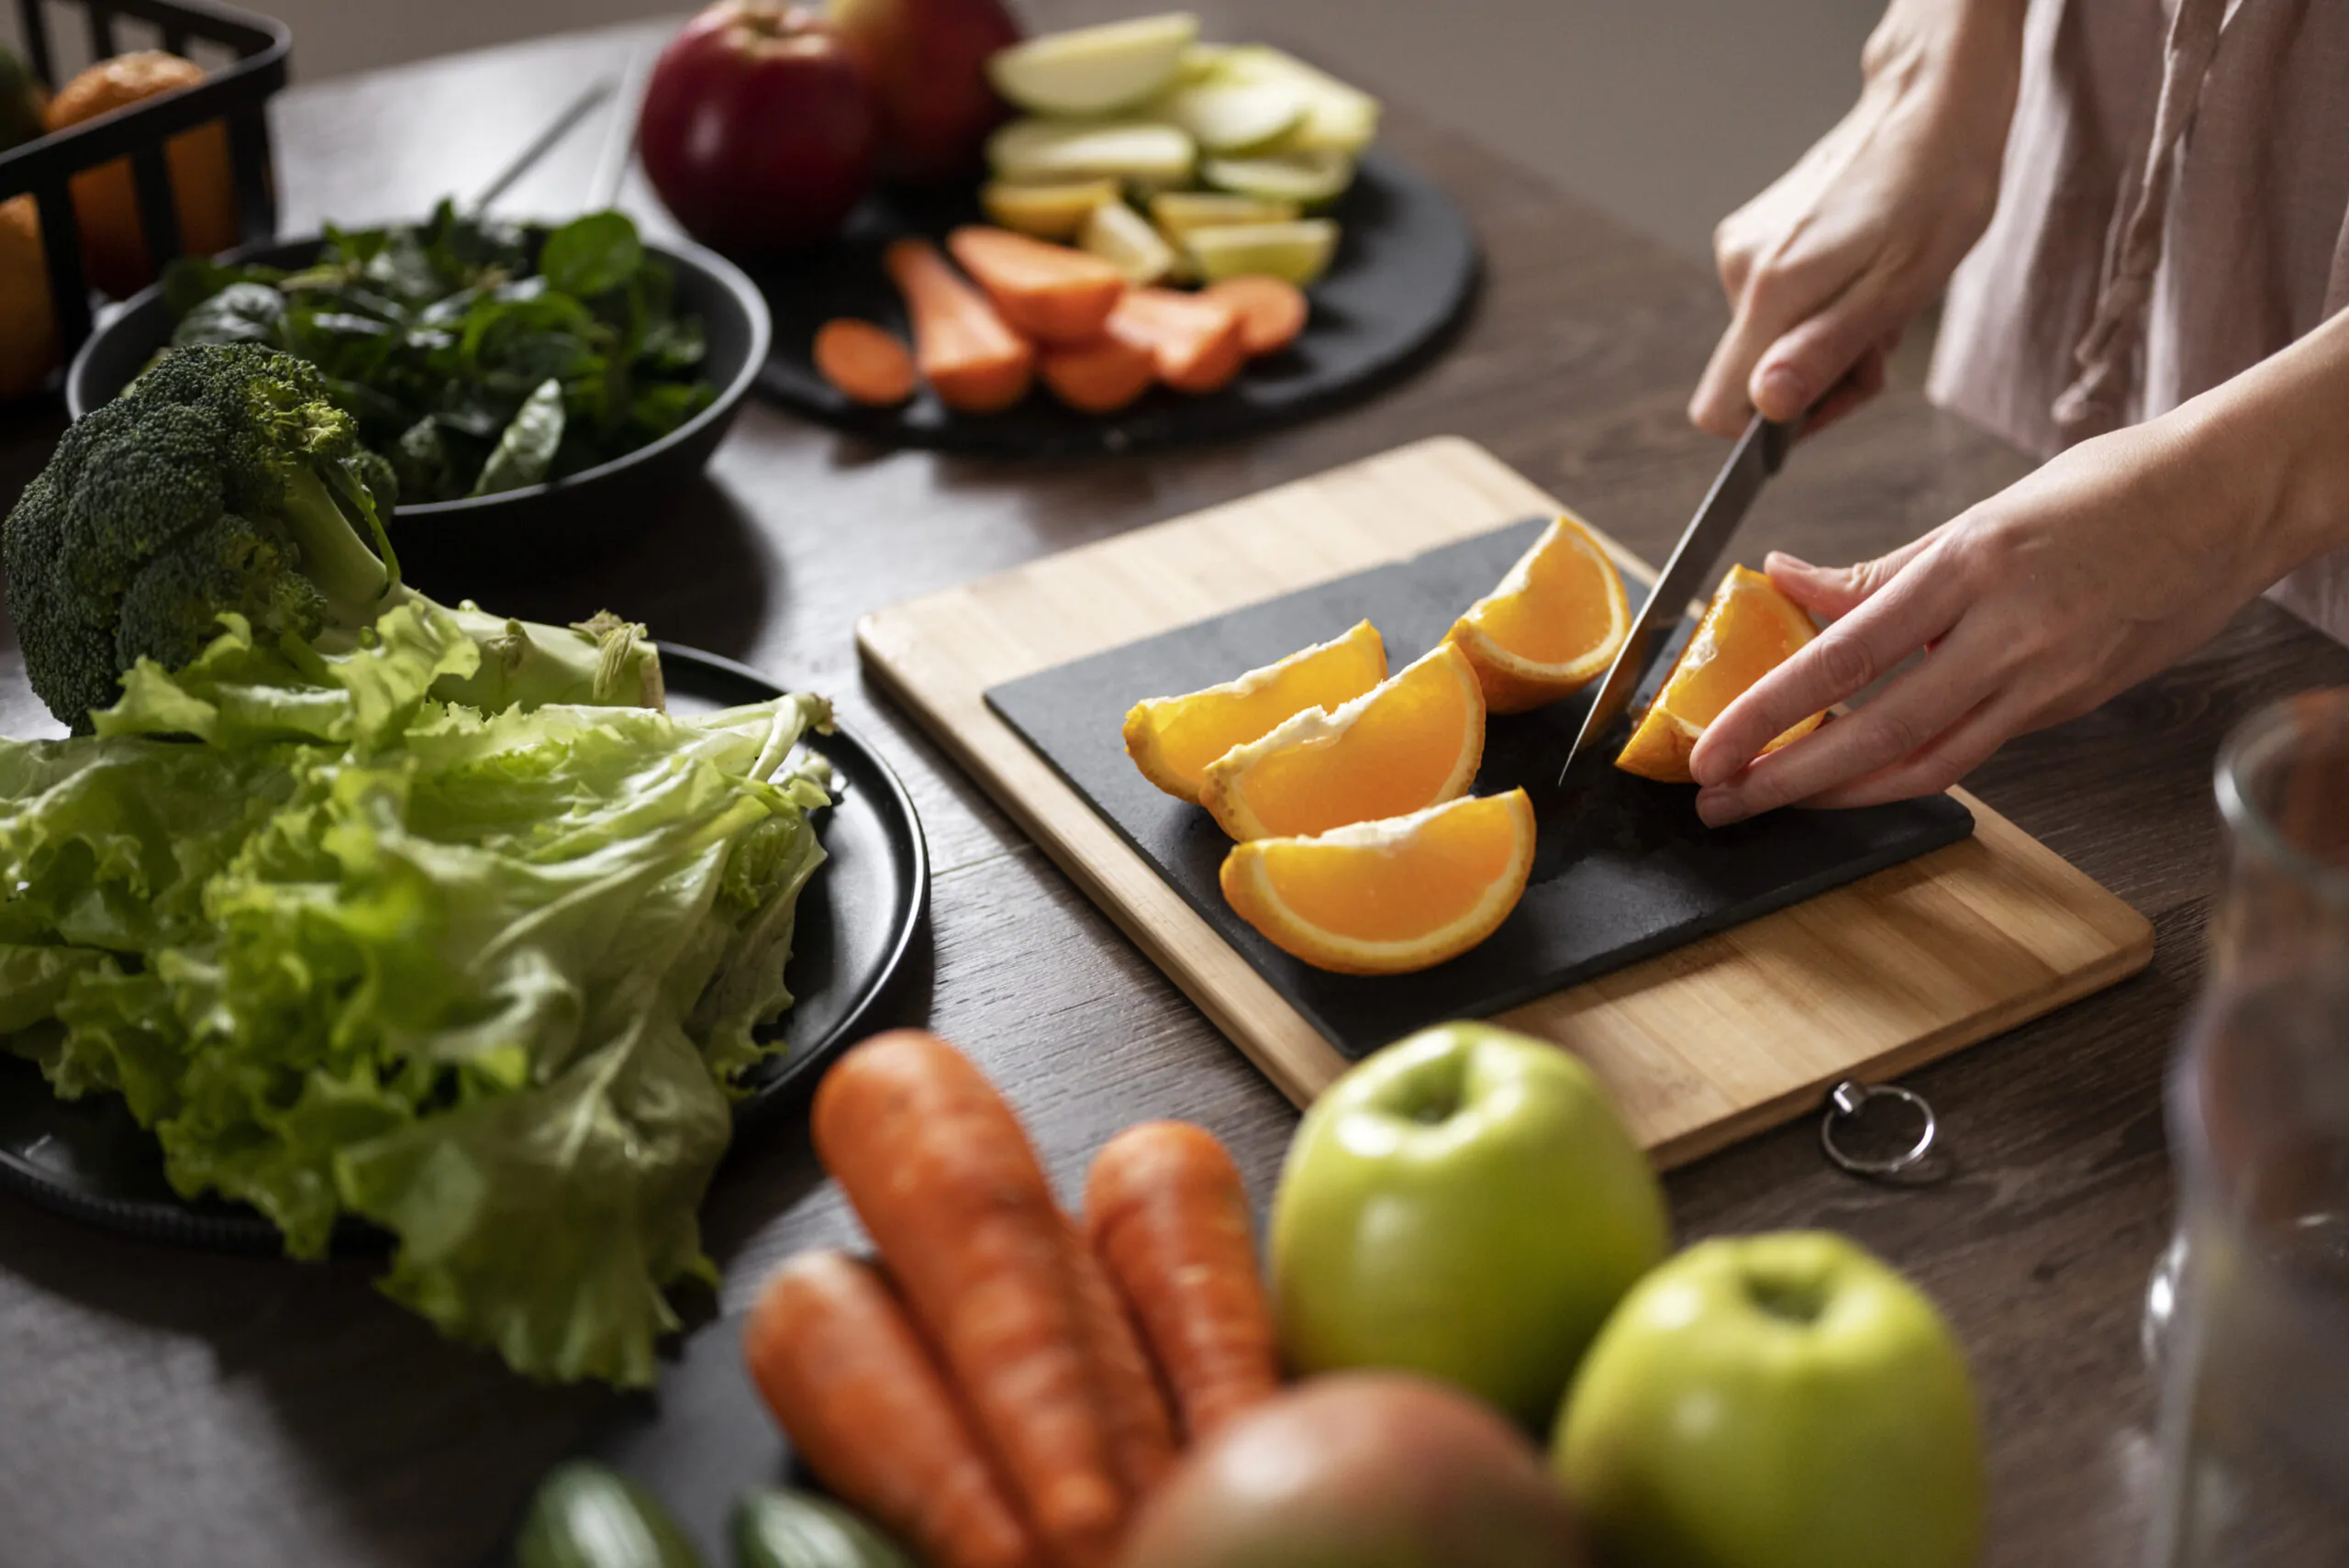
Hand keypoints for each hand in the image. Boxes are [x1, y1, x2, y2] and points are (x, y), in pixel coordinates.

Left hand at [1686, 412, 2291, 822]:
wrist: (2234, 498)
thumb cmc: (2109, 489)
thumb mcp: (1982, 513)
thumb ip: (1879, 569)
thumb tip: (1781, 581)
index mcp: (1972, 567)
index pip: (1847, 655)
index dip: (1771, 708)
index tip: (1712, 742)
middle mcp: (2008, 633)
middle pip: (1878, 732)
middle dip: (1787, 778)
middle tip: (1720, 801)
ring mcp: (2046, 679)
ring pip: (1926, 761)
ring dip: (1840, 793)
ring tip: (1771, 802)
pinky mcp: (2071, 705)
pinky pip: (1973, 751)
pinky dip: (1905, 770)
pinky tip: (1855, 778)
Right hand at [1688, 0, 2024, 438]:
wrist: (1931, 107)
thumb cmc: (1936, 193)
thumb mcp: (1900, 288)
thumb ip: (1826, 352)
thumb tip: (1766, 407)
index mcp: (1772, 290)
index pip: (1720, 408)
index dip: (1774, 427)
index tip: (1833, 398)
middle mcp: (1740, 269)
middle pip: (1755, 377)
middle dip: (1820, 376)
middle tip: (1882, 339)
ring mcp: (1743, 248)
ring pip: (1769, 340)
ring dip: (1828, 339)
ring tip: (1882, 295)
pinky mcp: (1756, 234)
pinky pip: (1775, 304)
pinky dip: (1821, 306)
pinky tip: (1863, 271)